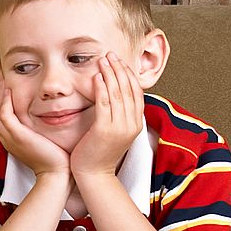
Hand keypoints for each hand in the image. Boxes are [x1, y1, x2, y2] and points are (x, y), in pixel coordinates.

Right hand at [0, 78, 69, 176]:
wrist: (56, 173)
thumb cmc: (52, 159)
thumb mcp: (39, 141)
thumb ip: (34, 130)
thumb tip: (39, 118)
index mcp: (10, 140)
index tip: (4, 89)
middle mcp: (6, 139)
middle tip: (2, 82)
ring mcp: (10, 138)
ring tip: (5, 84)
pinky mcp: (18, 136)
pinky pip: (4, 115)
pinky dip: (4, 102)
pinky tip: (10, 92)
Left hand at [71, 52, 144, 177]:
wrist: (94, 175)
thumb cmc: (99, 153)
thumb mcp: (115, 132)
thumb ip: (118, 115)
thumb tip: (115, 97)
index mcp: (136, 124)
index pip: (136, 93)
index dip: (129, 75)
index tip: (120, 62)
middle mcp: (132, 124)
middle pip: (129, 89)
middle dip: (120, 69)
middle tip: (111, 54)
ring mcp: (120, 127)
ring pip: (118, 93)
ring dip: (110, 74)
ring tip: (103, 60)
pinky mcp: (105, 130)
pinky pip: (104, 103)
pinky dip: (101, 87)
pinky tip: (96, 76)